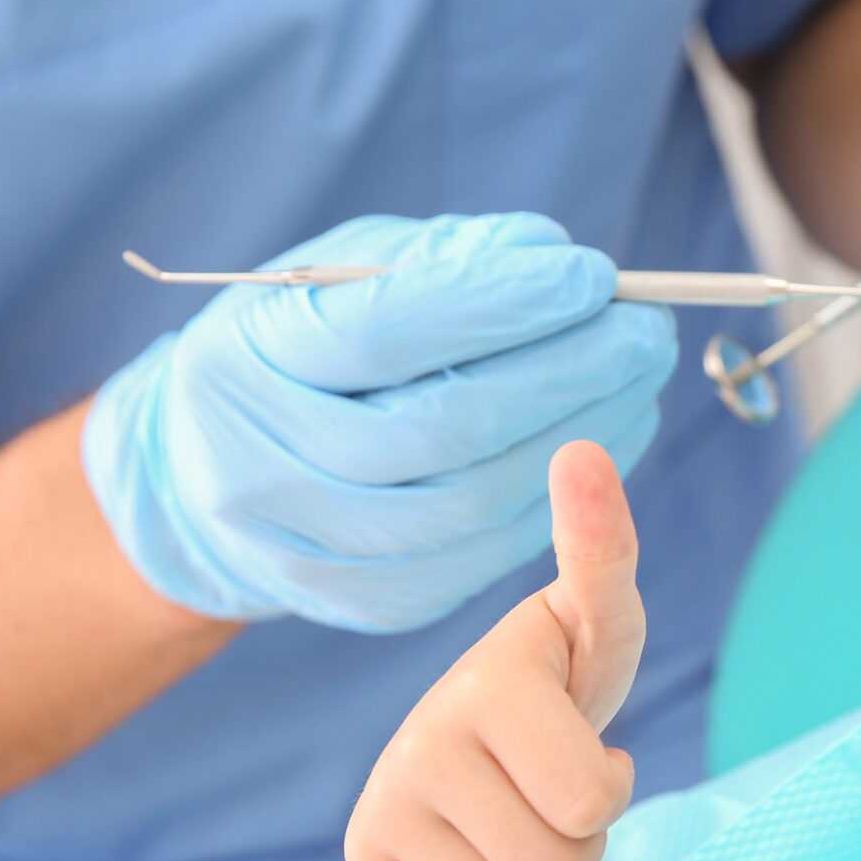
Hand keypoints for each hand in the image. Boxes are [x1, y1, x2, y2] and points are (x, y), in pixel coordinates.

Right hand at [83, 212, 675, 631]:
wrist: (213, 473)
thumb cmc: (299, 346)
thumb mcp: (342, 275)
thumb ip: (442, 261)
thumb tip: (555, 259)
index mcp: (248, 363)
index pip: (388, 332)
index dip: (504, 304)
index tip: (592, 278)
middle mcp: (268, 466)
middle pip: (445, 428)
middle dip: (569, 374)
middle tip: (647, 332)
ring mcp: (313, 549)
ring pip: (476, 502)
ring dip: (584, 439)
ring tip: (640, 384)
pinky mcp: (367, 601)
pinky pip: (484, 556)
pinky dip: (558, 501)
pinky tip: (603, 448)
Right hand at [343, 441, 640, 860]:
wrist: (457, 814)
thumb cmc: (550, 712)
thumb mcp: (593, 645)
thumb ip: (601, 563)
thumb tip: (583, 450)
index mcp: (499, 671)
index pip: (593, 658)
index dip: (587, 540)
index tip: (584, 455)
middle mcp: (428, 730)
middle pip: (577, 839)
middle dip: (588, 836)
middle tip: (560, 796)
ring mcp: (385, 804)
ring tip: (519, 827)